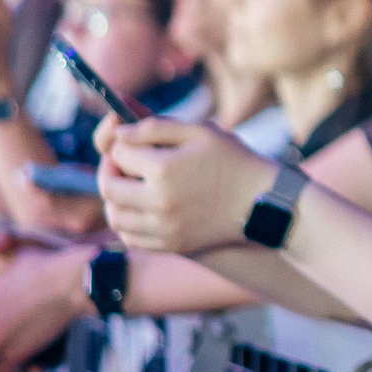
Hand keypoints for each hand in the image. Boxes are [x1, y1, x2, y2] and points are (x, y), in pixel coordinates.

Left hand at [98, 118, 272, 252]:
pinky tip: (141, 210)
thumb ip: (156, 127)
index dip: (122, 146)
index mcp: (164, 169)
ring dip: (116, 199)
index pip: (118, 154)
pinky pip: (131, 238)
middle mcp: (159, 201)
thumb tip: (120, 133)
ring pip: (116, 216)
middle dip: (109, 171)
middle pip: (108, 187)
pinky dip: (128, 223)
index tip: (133, 145)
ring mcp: (164, 228)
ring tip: (128, 188)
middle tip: (121, 165)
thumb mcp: (201, 131)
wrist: (262, 202)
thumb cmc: (233, 161)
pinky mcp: (171, 245)